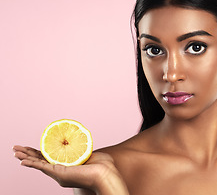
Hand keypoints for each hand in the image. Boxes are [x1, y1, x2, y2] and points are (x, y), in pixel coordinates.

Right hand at [13, 145, 128, 194]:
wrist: (106, 174)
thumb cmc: (103, 166)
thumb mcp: (89, 153)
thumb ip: (81, 147)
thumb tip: (78, 138)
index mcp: (67, 167)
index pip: (49, 158)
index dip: (38, 153)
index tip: (31, 148)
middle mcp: (60, 172)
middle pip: (40, 161)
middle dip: (27, 154)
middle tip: (16, 149)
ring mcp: (59, 173)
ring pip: (38, 164)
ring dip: (26, 157)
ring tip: (15, 152)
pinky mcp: (60, 173)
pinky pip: (42, 167)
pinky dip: (32, 164)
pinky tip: (23, 161)